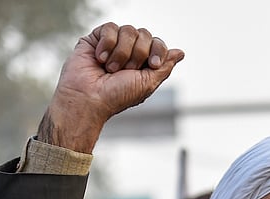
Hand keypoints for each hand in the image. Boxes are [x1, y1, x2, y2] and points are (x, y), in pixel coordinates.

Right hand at [38, 22, 183, 152]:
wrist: (89, 98)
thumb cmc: (117, 96)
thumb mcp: (147, 83)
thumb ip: (164, 67)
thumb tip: (180, 52)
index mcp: (143, 63)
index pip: (158, 44)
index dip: (158, 50)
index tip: (151, 65)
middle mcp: (129, 51)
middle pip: (145, 34)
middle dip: (138, 54)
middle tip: (126, 71)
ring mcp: (113, 44)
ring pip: (128, 30)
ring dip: (122, 53)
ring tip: (110, 68)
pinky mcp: (96, 38)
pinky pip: (110, 28)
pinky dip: (107, 45)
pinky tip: (100, 59)